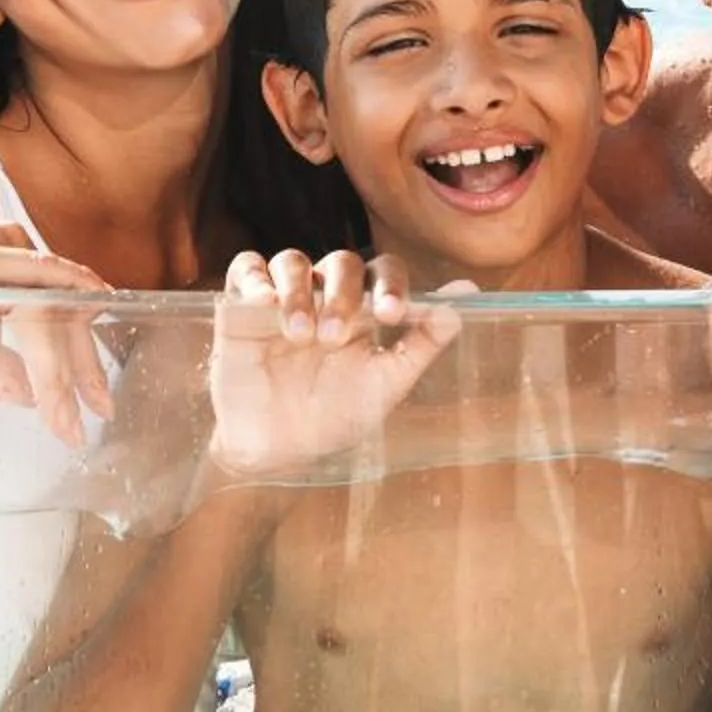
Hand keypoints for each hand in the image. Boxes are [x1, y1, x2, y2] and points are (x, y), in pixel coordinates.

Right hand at [206, 250, 463, 480]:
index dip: (392, 284)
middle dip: (343, 294)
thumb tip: (468, 298)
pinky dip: (255, 279)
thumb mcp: (385, 384)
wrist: (276, 449)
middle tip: (334, 338)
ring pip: (293, 261)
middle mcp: (326, 294)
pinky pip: (246, 269)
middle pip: (341, 262)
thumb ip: (424, 341)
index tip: (392, 315)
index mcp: (365, 308)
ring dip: (299, 292)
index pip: (384, 271)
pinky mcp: (243, 305)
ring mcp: (285, 297)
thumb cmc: (336, 415)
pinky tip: (264, 303)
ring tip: (300, 336)